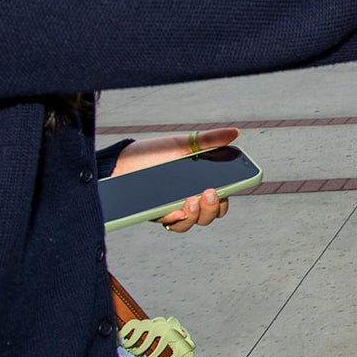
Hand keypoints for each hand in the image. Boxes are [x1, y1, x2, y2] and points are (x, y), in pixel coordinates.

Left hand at [112, 128, 241, 232]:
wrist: (122, 163)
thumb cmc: (154, 153)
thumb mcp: (183, 145)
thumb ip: (209, 140)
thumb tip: (235, 132)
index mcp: (199, 184)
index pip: (220, 198)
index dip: (226, 198)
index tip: (228, 189)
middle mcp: (189, 199)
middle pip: (210, 214)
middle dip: (214, 207)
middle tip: (210, 192)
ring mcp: (174, 209)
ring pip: (193, 221)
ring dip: (198, 214)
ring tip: (192, 199)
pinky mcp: (159, 215)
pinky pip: (173, 223)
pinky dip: (178, 218)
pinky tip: (178, 209)